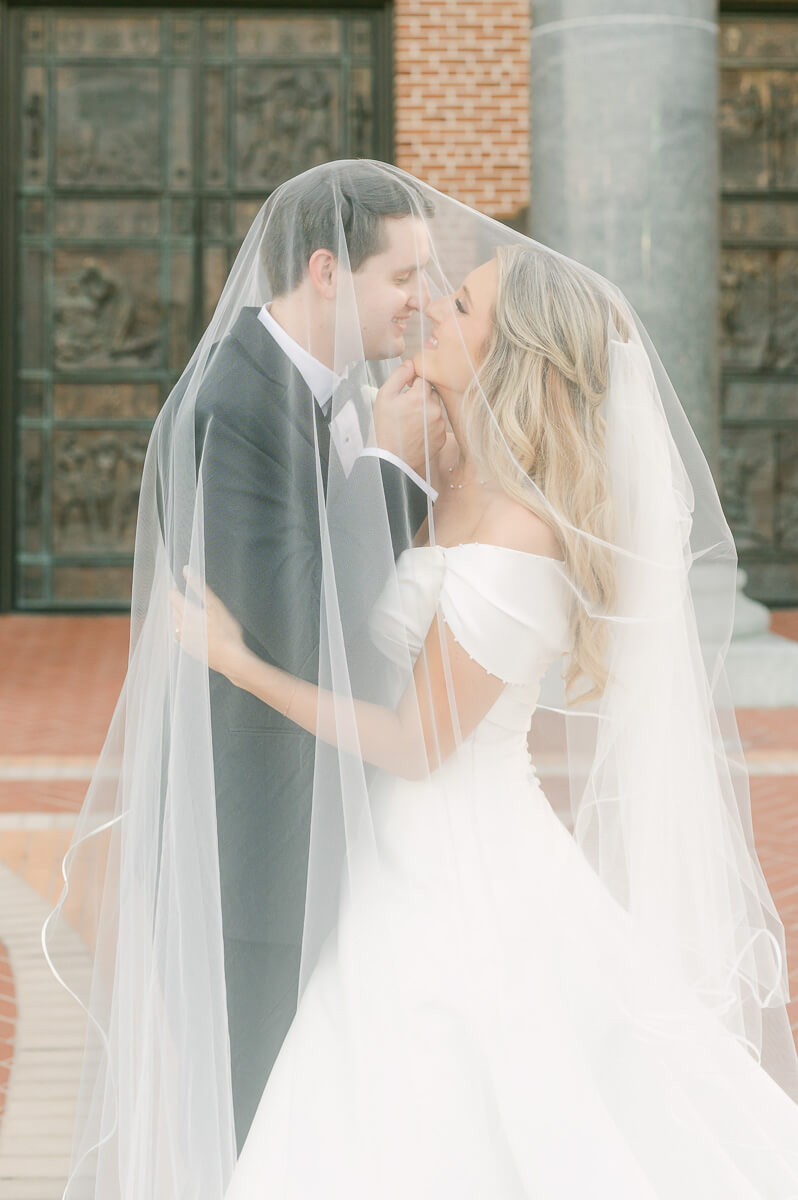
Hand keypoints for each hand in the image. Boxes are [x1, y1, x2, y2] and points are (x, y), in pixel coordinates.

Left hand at [168, 568, 245, 678]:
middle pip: (173, 610)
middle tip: (187, 599)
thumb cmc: (226, 631)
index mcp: (185, 613)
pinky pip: (180, 637)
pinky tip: (193, 632)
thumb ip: (199, 587)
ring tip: (190, 614)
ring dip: (179, 617)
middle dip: (178, 603)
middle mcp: (180, 627)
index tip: (179, 586)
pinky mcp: (188, 650)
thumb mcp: (215, 605)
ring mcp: (183, 640)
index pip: (172, 596)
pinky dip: (183, 631)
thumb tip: (186, 569)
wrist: (231, 659)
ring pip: (176, 624)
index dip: (175, 590)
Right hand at [372, 361, 446, 475]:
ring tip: (410, 421)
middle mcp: (434, 409)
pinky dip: (430, 424)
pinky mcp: (442, 437)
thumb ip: (399, 375)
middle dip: (421, 396)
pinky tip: (416, 431)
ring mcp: (440, 424)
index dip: (413, 381)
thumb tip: (410, 363)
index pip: (424, 377)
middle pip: (432, 392)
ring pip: (436, 408)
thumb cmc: (384, 428)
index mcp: (421, 397)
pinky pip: (438, 423)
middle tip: (406, 407)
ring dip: (426, 410)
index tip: (406, 388)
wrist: (390, 459)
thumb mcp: (384, 397)